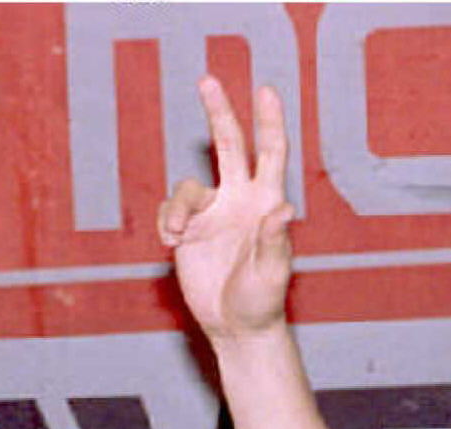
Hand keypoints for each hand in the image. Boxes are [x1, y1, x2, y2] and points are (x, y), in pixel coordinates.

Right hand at [159, 76, 293, 339]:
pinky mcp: (189, 229)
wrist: (236, 325)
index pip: (270, 154)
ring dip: (177, 206)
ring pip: (187, 186)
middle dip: (220, 113)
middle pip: (229, 146)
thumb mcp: (272, 273)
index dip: (269, 122)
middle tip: (208, 80)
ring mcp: (213, 213)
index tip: (265, 91)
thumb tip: (283, 209)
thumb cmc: (263, 302)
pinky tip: (171, 243)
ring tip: (175, 235)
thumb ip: (275, 241)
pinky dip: (167, 220)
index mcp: (266, 204)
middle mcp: (240, 201)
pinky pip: (171, 209)